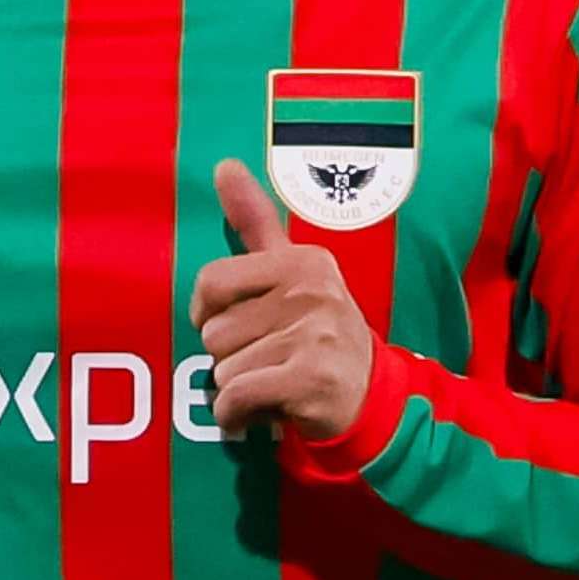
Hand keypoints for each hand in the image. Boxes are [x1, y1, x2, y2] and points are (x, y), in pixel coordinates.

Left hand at [189, 159, 374, 439]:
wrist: (371, 397)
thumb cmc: (318, 330)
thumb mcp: (293, 271)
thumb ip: (255, 220)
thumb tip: (222, 164)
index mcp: (301, 261)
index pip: (212, 282)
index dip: (207, 311)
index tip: (233, 323)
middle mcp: (311, 291)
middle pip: (213, 332)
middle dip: (230, 355)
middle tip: (268, 358)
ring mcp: (314, 335)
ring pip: (222, 368)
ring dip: (237, 387)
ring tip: (274, 380)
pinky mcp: (311, 379)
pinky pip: (235, 397)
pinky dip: (235, 415)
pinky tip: (260, 412)